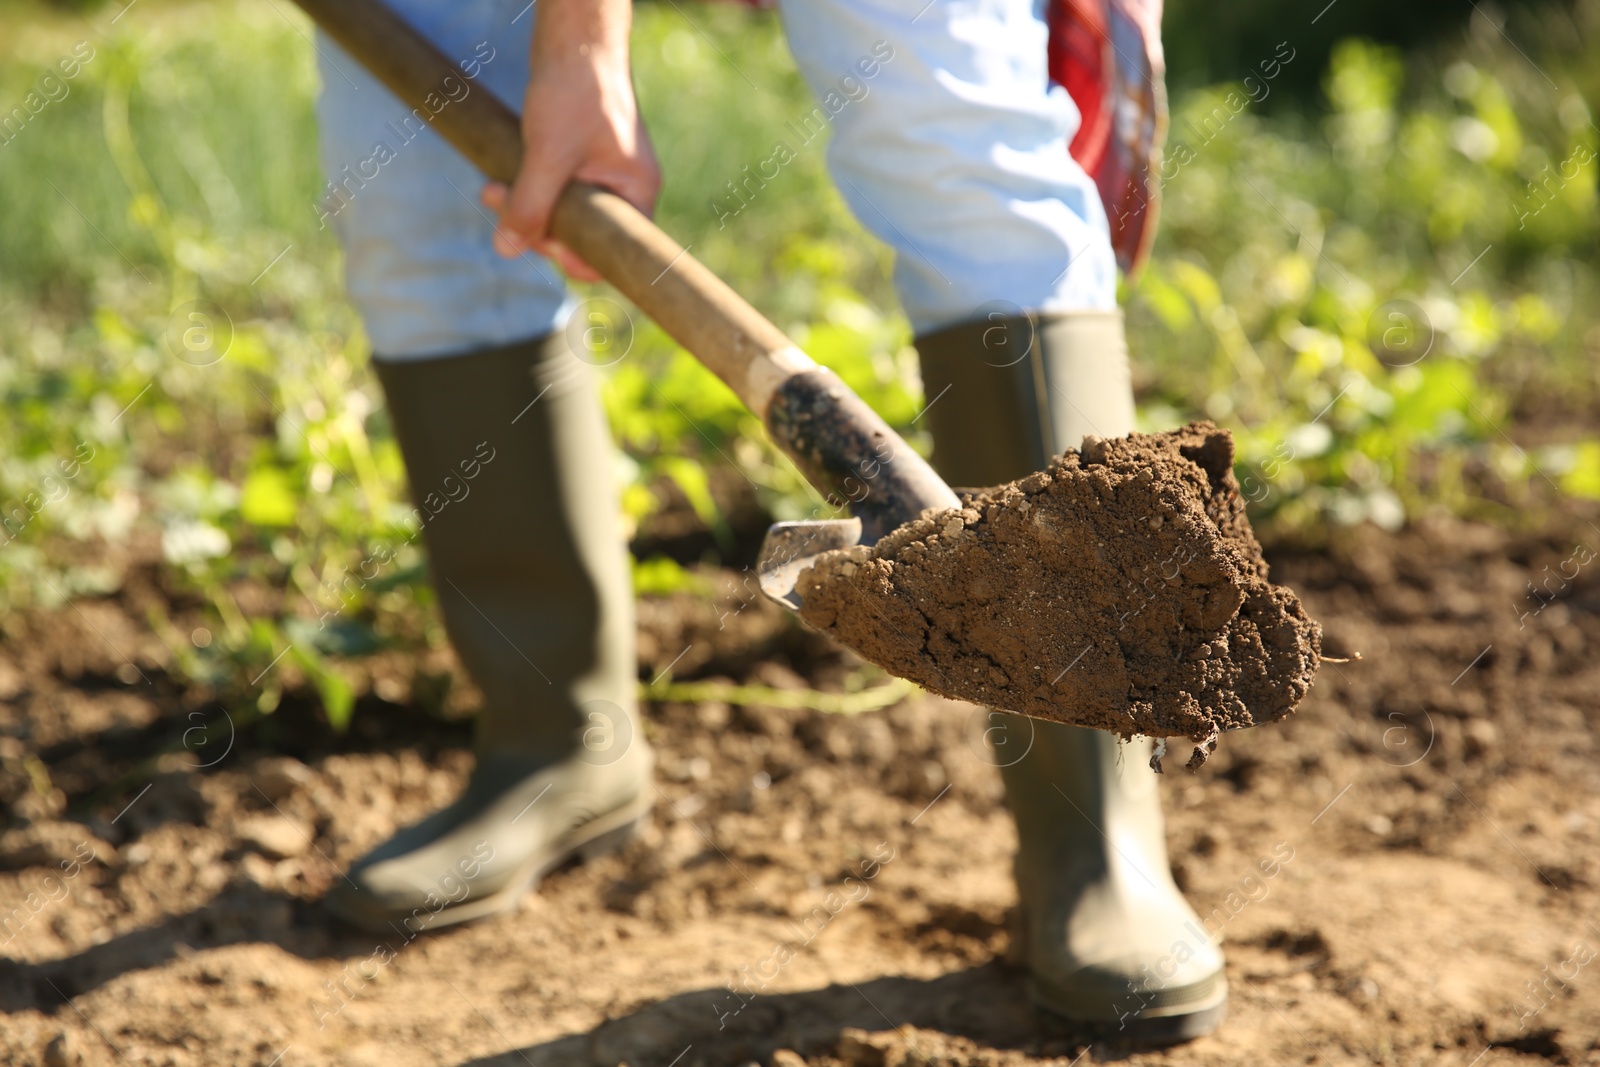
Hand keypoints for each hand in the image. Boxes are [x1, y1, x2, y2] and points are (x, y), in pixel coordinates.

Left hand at [481, 0, 658, 280]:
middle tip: (501, 208)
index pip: (612, 252)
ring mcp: (604, 175)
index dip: (573, 256)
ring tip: (492, 192)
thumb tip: (506, 249)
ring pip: (564, 214)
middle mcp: (625, 188)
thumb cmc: (575, 90)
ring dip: (526, 208)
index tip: (537, 240)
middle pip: (584, 236)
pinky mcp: (582, 162)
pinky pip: (556, 192)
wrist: (574, 37)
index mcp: (637, 192)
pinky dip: (528, 190)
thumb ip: (530, 205)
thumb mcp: (548, 154)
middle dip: (539, 228)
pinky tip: (500, 180)